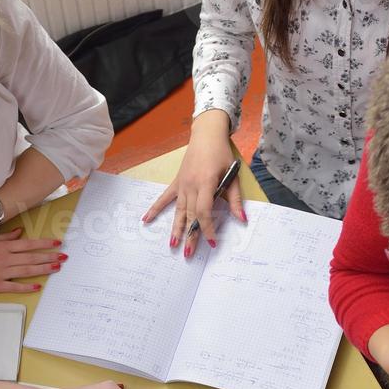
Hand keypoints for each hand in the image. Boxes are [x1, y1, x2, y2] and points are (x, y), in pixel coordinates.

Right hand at [0, 229, 65, 294]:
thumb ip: (5, 238)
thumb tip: (20, 232)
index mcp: (2, 247)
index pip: (28, 244)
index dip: (45, 244)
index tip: (57, 244)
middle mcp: (4, 259)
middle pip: (32, 257)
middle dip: (50, 257)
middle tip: (64, 258)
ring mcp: (0, 273)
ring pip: (27, 271)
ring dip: (43, 269)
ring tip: (56, 268)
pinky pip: (14, 286)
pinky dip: (27, 287)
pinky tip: (38, 286)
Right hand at [143, 119, 243, 258]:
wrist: (206, 135)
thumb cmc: (221, 154)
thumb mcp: (233, 174)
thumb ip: (234, 199)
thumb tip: (241, 219)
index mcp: (206, 183)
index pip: (204, 211)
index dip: (208, 228)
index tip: (212, 242)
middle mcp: (191, 185)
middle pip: (190, 215)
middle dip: (190, 235)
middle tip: (188, 253)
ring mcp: (182, 184)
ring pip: (178, 211)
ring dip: (175, 229)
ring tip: (173, 245)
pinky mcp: (177, 182)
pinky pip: (164, 198)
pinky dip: (155, 209)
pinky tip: (146, 220)